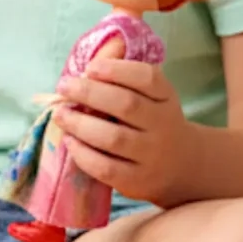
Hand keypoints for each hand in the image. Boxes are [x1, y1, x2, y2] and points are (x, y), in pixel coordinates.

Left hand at [52, 51, 195, 203]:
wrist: (182, 165)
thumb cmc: (154, 121)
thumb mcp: (153, 96)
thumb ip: (126, 78)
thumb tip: (87, 61)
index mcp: (166, 97)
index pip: (147, 78)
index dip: (117, 70)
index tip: (91, 67)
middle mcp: (163, 125)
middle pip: (126, 105)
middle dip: (90, 93)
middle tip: (64, 87)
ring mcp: (151, 154)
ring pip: (113, 138)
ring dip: (80, 124)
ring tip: (60, 114)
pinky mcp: (137, 180)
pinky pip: (106, 168)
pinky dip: (83, 154)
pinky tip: (70, 142)